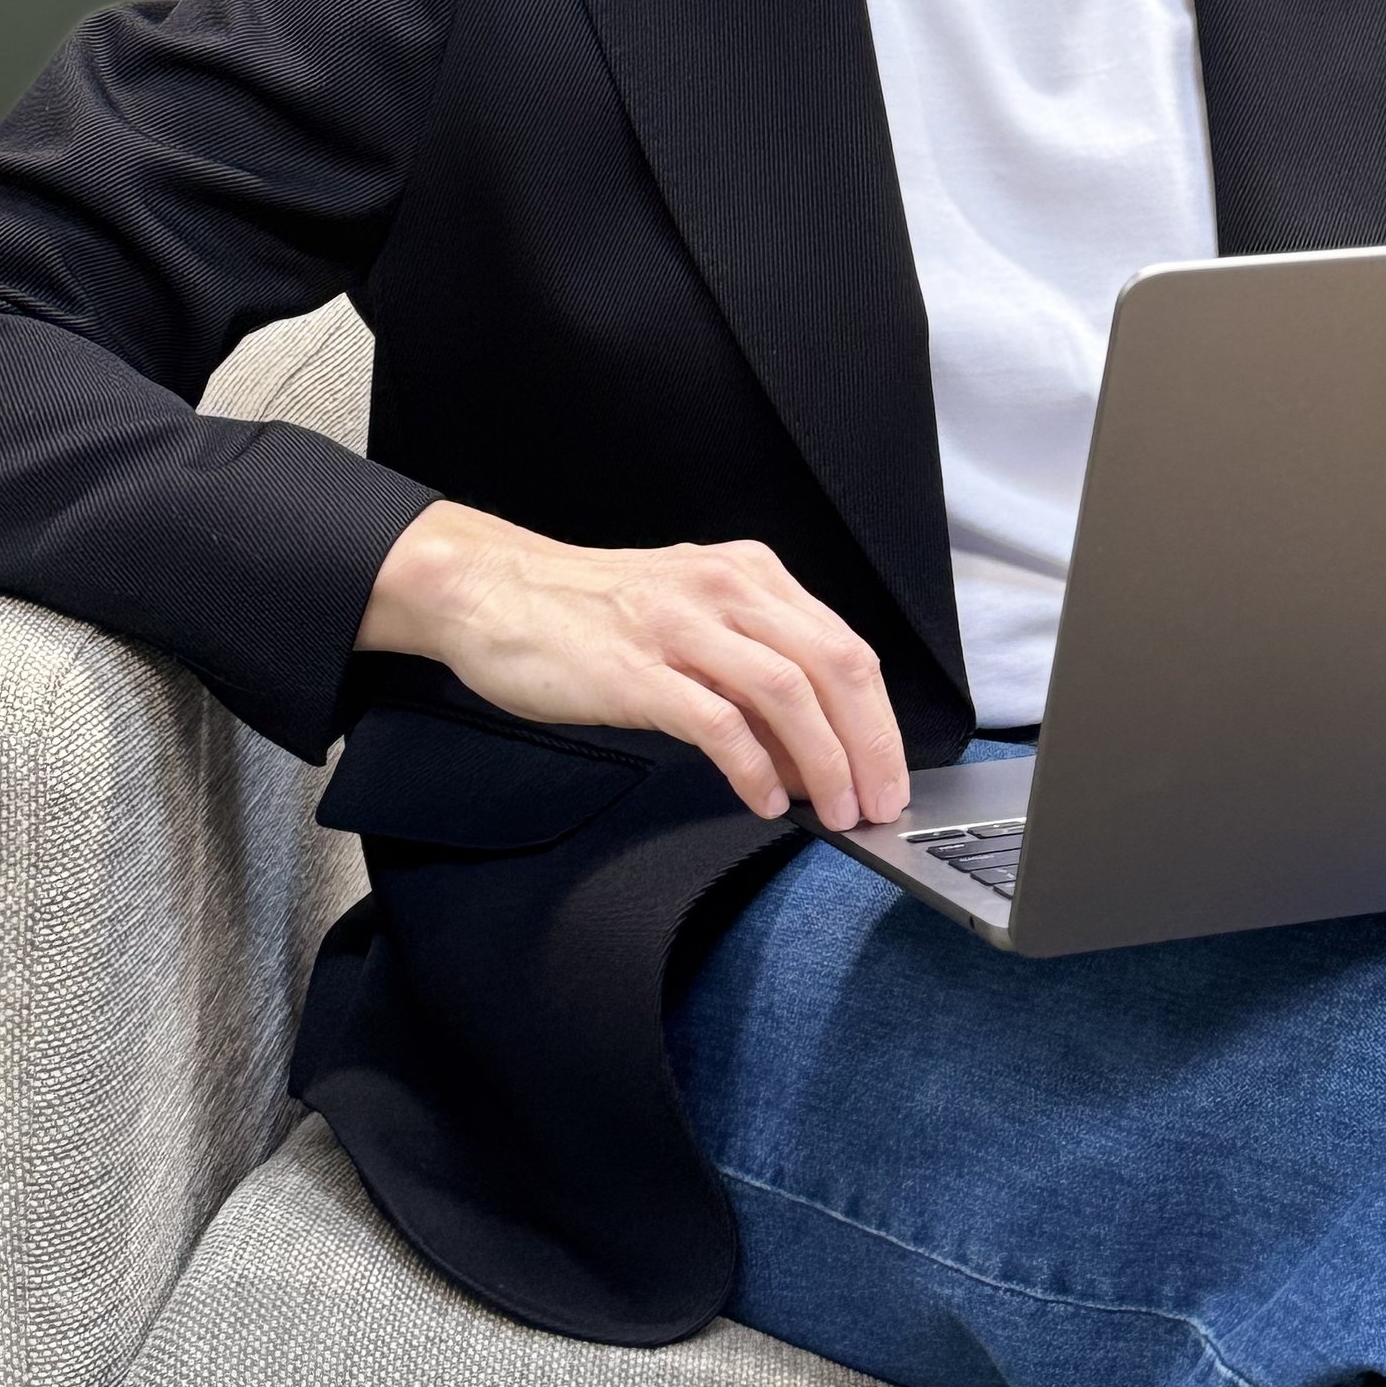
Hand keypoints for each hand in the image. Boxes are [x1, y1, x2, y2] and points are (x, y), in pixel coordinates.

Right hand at [356, 502, 909, 828]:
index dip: (879, 718)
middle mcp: (725, 589)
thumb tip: (809, 752)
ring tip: (835, 812)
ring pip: (788, 692)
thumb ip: (750, 667)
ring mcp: (682, 627)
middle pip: (834, 665)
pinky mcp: (638, 670)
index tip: (891, 773)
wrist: (494, 591)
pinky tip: (763, 802)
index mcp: (748, 573)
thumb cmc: (592, 613)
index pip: (845, 645)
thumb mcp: (689, 616)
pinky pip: (718, 721)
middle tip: (880, 805)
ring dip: (824, 761)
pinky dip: (753, 767)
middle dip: (869, 745)